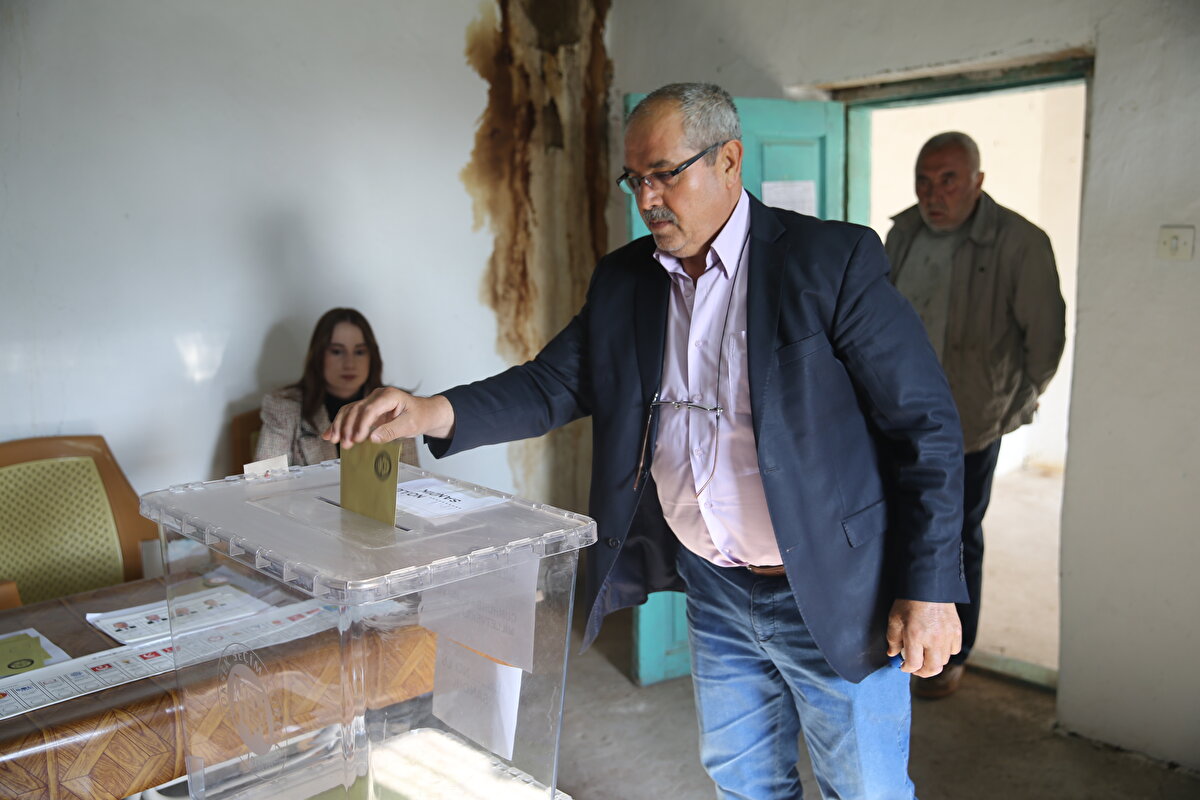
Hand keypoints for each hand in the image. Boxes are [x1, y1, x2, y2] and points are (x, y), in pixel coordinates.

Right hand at [321, 387, 455, 447]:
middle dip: (348, 427)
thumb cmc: (419, 416)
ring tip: (333, 440)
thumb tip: (373, 438)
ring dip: (339, 425)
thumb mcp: (410, 425)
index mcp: (389, 395)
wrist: (424, 413)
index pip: (370, 409)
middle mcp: (377, 395)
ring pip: (349, 410)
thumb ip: (392, 431)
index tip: (357, 439)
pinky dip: (340, 424)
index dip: (361, 425)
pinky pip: (350, 415)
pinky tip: (330, 434)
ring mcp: (371, 401)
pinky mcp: (367, 409)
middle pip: (356, 409)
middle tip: (346, 444)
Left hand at [886, 599, 960, 676]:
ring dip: (934, 662)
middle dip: (922, 672)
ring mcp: (947, 635)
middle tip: (916, 668)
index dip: (906, 668)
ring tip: (925, 655)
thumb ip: (892, 639)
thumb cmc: (908, 601)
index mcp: (915, 636)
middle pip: (932, 669)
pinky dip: (946, 652)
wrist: (928, 584)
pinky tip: (937, 646)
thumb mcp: (894, 619)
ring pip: (944, 661)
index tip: (903, 666)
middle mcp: (933, 639)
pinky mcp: (957, 631)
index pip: (914, 664)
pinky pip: (954, 650)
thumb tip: (893, 654)